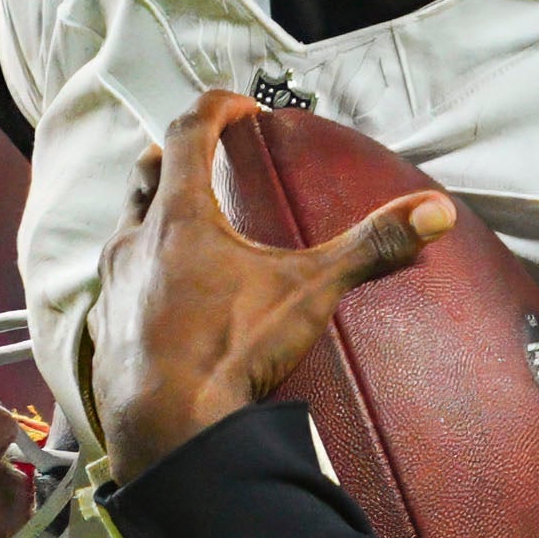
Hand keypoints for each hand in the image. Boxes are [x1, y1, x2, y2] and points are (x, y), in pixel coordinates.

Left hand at [80, 92, 450, 478]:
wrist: (165, 430)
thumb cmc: (225, 353)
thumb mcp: (308, 293)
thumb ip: (369, 248)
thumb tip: (431, 215)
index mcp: (179, 216)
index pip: (190, 131)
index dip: (217, 108)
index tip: (240, 107)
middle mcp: (134, 242)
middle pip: (147, 172)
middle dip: (176, 154)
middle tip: (203, 154)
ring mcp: (113, 288)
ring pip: (125, 227)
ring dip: (151, 213)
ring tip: (184, 223)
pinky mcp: (106, 331)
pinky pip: (117, 284)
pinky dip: (140, 273)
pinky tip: (163, 295)